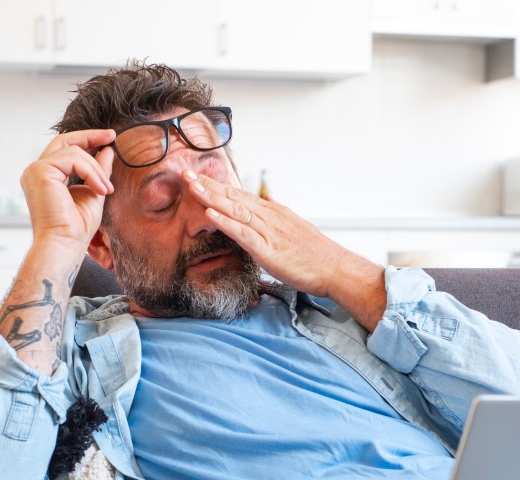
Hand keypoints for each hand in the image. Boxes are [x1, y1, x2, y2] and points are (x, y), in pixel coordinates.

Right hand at [19, 129, 115, 255]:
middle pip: (65, 141)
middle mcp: (37, 171)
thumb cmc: (76, 228)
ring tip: (107, 189)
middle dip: (90, 137)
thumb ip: (98, 171)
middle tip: (111, 135)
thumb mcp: (93, 192)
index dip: (87, 141)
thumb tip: (107, 150)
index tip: (108, 139)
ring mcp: (36, 170)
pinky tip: (100, 190)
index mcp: (47, 177)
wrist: (65, 245)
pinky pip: (72, 159)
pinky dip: (91, 172)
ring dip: (96, 169)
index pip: (66, 149)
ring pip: (73, 152)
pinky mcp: (40, 171)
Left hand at [183, 170, 346, 297]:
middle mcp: (269, 217)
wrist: (336, 268)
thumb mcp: (291, 232)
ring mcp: (269, 232)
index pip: (240, 195)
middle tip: (184, 172)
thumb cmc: (316, 255)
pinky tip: (210, 214)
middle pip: (234, 197)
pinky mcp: (269, 250)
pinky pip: (244, 233)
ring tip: (192, 186)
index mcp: (273, 213)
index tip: (197, 177)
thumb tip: (262, 211)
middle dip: (208, 185)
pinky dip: (226, 222)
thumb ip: (274, 222)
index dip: (217, 186)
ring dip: (212, 197)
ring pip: (235, 210)